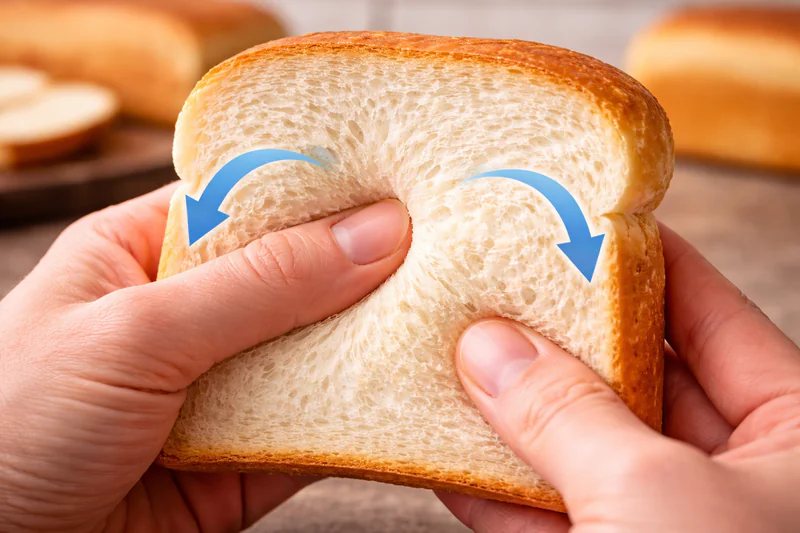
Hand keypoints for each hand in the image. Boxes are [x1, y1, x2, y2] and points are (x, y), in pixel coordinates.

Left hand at [0, 184, 410, 532]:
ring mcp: (222, 385)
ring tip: (451, 313)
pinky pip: (320, 425)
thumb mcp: (135, 330)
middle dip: (363, 269)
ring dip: (375, 342)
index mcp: (142, 252)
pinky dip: (366, 415)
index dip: (322, 190)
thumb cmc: (11, 425)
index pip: (249, 200)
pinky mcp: (247, 455)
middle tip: (446, 247)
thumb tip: (372, 234)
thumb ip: (257, 284)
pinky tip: (416, 394)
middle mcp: (189, 314)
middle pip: (296, 277)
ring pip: (318, 350)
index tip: (399, 182)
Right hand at [440, 223, 799, 531]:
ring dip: (515, 420)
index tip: (582, 225)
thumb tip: (489, 347)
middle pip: (636, 378)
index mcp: (794, 436)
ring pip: (586, 449)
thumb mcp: (652, 493)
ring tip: (458, 367)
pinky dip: (502, 495)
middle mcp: (739, 474)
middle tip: (498, 295)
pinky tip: (453, 464)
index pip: (712, 317)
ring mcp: (676, 521)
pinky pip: (554, 515)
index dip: (645, 264)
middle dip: (559, 343)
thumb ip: (567, 414)